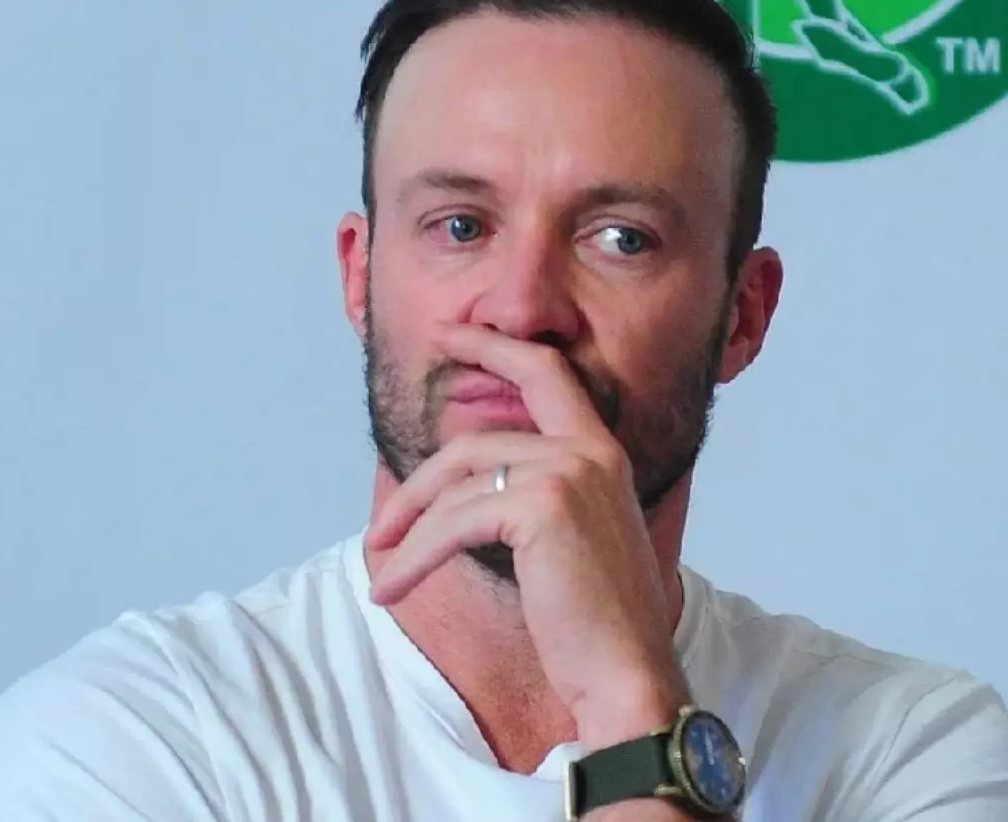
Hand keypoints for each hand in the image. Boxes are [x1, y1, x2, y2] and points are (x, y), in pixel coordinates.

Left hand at [365, 323, 688, 739]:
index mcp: (602, 453)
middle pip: (475, 441)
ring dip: (408, 531)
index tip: (450, 333)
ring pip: (456, 486)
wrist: (628, 672)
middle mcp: (590, 451)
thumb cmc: (599, 622)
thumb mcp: (573, 542)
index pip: (546, 374)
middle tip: (379, 521)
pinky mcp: (542, 507)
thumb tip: (467, 493)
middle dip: (416, 481)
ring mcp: (569, 472)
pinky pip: (452, 523)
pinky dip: (414, 557)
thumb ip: (539, 499)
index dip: (494, 348)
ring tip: (385, 571)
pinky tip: (393, 589)